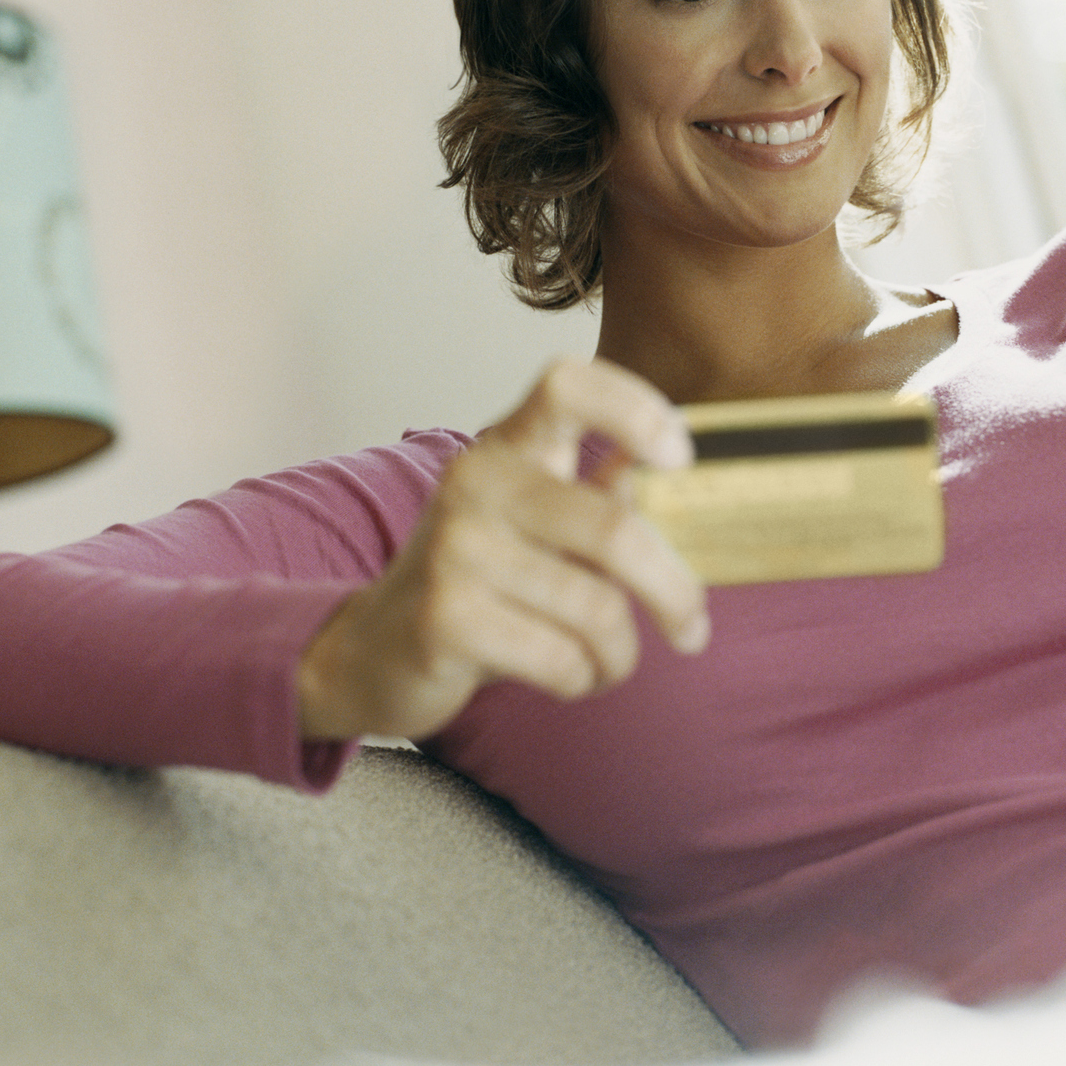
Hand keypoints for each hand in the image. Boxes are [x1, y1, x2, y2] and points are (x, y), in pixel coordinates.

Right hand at [296, 358, 709, 740]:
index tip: (680, 459)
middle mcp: (477, 483)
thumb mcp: (533, 525)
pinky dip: (584, 680)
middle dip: (674, 591)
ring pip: (596, 609)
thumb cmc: (477, 581)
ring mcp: (456, 549)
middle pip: (613, 528)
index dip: (635, 409)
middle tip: (693, 628)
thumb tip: (666, 474)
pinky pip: (562, 659)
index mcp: (507, 447)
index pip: (568, 385)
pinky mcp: (445, 619)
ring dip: (620, 653)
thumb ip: (598, 495)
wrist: (372, 649)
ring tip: (609, 660)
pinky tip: (570, 677)